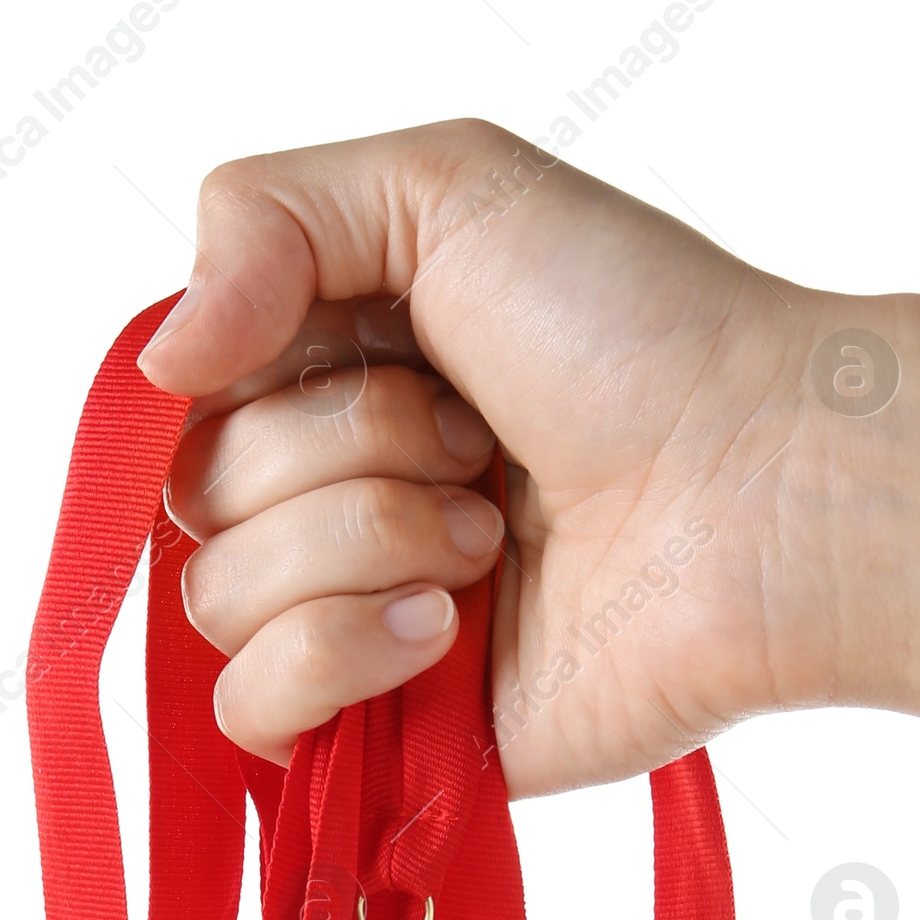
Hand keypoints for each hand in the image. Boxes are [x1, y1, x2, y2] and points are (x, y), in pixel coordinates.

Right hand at [139, 118, 873, 791]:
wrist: (761, 493)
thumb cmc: (643, 334)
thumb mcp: (443, 182)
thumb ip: (258, 214)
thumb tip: (159, 367)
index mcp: (339, 378)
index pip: (188, 395)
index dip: (253, 368)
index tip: (388, 346)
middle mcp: (340, 503)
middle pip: (195, 498)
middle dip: (339, 454)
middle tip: (480, 446)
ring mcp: (363, 627)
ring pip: (215, 603)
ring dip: (356, 545)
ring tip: (491, 540)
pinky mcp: (392, 737)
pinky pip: (251, 714)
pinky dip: (333, 656)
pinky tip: (443, 632)